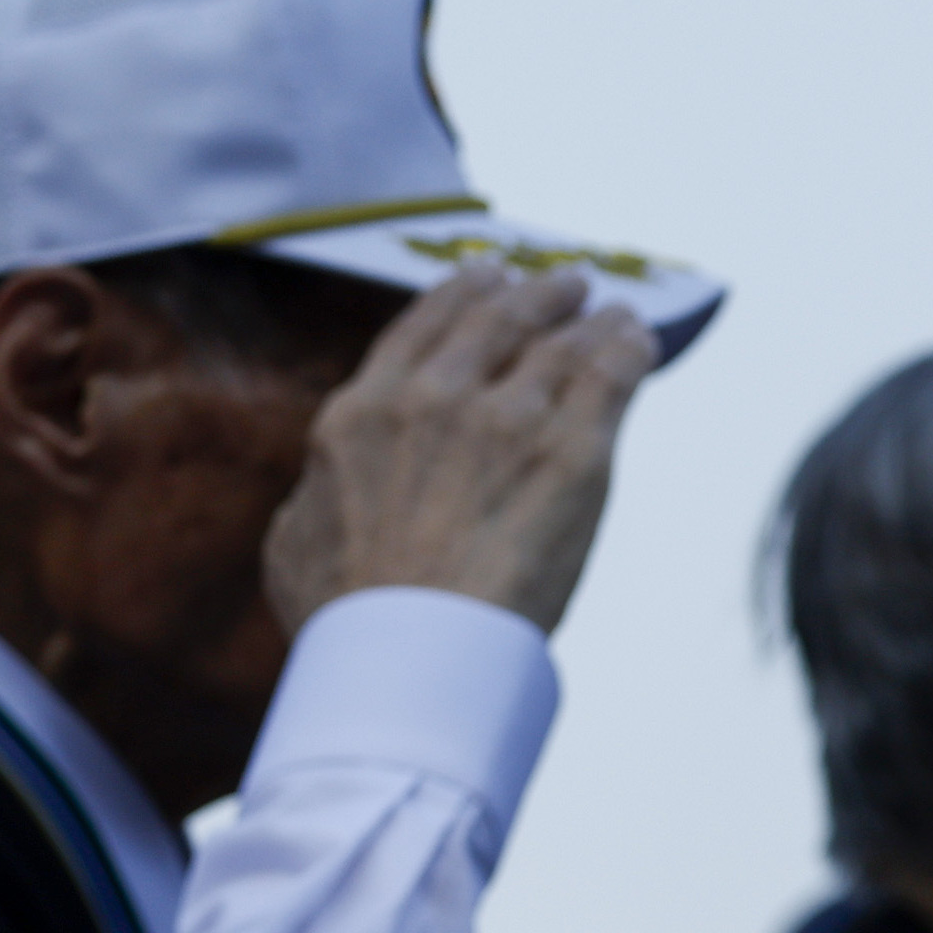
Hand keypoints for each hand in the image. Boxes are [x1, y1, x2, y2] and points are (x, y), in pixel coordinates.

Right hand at [257, 259, 656, 637]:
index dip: (459, 294)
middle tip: (563, 285)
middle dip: (535, 294)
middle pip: (497, 318)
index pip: (421, 327)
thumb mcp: (295, 543)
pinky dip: (627, 349)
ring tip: (613, 315)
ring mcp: (507, 420)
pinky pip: (611, 374)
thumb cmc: (345, 618)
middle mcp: (435, 399)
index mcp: (363, 413)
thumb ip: (314, 498)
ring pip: (561, 342)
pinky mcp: (572, 452)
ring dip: (589, 319)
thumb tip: (317, 489)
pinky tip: (637, 342)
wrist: (411, 654)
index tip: (484, 278)